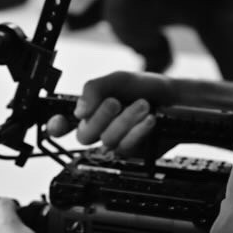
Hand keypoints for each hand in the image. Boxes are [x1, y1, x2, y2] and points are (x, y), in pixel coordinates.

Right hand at [47, 71, 177, 155]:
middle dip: (100, 118)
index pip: (64, 123)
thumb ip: (94, 89)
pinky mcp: (132, 152)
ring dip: (126, 120)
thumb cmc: (145, 87)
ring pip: (107, 141)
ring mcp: (115, 141)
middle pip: (84, 136)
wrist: (176, 98)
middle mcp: (99, 128)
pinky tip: (149, 119)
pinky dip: (138, 131)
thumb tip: (78, 110)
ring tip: (144, 105)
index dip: (56, 126)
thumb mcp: (118, 79)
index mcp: (90, 109)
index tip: (58, 123)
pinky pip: (126, 147)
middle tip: (115, 102)